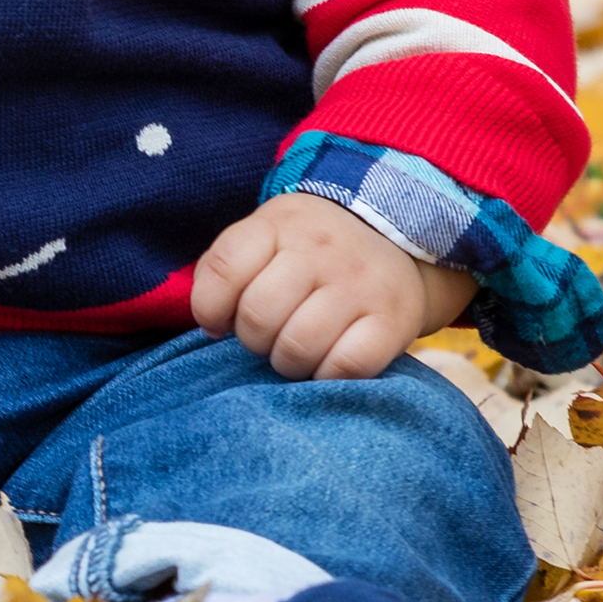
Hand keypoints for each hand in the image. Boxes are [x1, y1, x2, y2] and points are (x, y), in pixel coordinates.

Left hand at [191, 198, 477, 381]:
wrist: (393, 234)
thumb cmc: (309, 249)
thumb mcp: (265, 236)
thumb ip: (225, 270)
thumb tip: (211, 326)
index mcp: (278, 225)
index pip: (225, 268)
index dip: (209, 307)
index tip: (217, 323)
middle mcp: (319, 251)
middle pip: (258, 315)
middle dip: (253, 339)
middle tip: (267, 337)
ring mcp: (359, 285)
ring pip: (298, 347)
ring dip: (286, 363)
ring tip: (294, 351)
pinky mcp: (393, 321)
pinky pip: (345, 367)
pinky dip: (326, 376)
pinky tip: (326, 363)